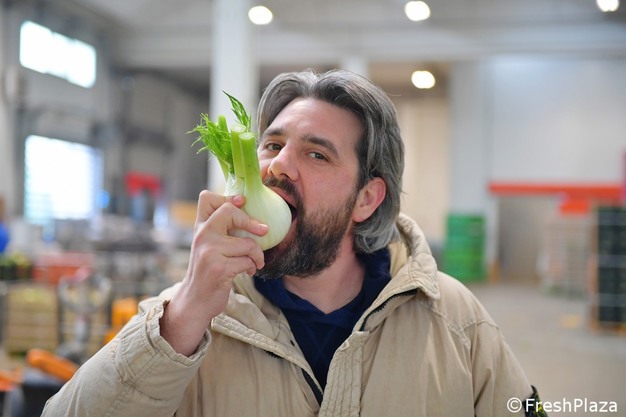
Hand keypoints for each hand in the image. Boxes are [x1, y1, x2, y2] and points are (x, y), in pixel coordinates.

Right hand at [160, 190, 266, 355]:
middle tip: (263, 231)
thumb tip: (245, 206)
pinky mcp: (219, 269)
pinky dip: (252, 267)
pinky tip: (248, 272)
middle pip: (230, 211)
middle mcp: (202, 236)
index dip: (228, 196)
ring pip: (247, 243)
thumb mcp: (208, 246)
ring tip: (254, 262)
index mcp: (200, 228)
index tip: (243, 203)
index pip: (208, 198)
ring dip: (257, 255)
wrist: (195, 301)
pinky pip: (248, 261)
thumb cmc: (208, 271)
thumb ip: (221, 229)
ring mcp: (209, 252)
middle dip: (251, 222)